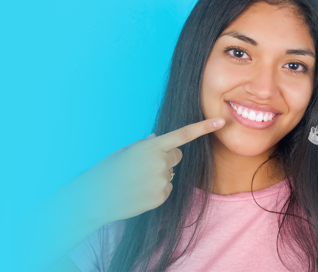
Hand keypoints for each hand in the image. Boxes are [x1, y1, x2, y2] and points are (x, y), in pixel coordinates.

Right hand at [81, 117, 225, 223]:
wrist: (96, 197)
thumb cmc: (108, 171)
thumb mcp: (125, 152)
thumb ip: (145, 145)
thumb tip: (156, 138)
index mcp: (151, 147)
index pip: (183, 134)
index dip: (203, 127)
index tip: (220, 121)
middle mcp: (160, 162)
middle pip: (177, 155)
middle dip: (166, 157)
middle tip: (143, 166)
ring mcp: (162, 180)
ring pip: (169, 174)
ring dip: (158, 176)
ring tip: (136, 182)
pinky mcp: (161, 197)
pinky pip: (166, 189)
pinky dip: (155, 190)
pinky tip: (139, 192)